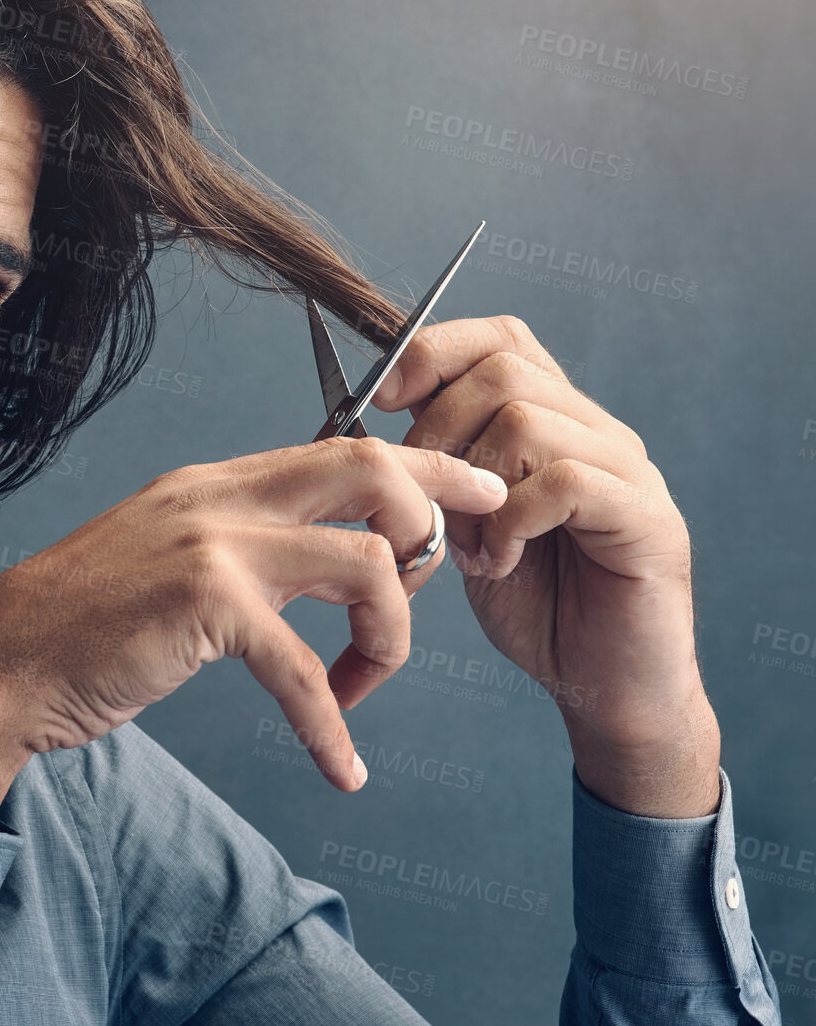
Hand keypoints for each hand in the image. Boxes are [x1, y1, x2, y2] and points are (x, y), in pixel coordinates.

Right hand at [0, 437, 506, 813]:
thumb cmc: (76, 628)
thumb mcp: (164, 559)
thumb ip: (238, 547)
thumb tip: (320, 564)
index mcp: (213, 483)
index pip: (342, 447)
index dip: (421, 465)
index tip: (471, 492)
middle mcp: (219, 496)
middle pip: (371, 468)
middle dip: (438, 512)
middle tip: (462, 566)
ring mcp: (213, 543)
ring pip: (368, 562)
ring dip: (392, 637)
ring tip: (366, 687)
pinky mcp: (205, 604)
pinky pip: (306, 669)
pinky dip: (332, 727)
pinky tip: (339, 767)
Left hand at [369, 316, 719, 816]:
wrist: (603, 688)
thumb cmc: (534, 605)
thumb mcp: (464, 522)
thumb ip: (439, 465)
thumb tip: (376, 412)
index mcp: (556, 421)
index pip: (501, 338)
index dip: (436, 353)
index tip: (380, 399)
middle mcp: (599, 432)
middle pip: (503, 371)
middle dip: (436, 431)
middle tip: (424, 504)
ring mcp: (629, 472)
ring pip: (527, 421)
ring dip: (473, 486)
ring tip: (470, 547)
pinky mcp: (649, 521)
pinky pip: (567, 481)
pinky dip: (513, 520)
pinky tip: (500, 562)